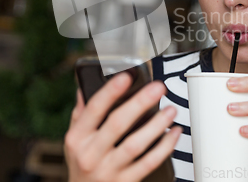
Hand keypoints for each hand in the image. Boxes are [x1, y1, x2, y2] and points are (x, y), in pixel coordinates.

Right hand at [64, 72, 182, 181]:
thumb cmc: (81, 163)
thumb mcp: (74, 140)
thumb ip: (81, 113)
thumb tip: (85, 86)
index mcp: (78, 137)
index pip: (94, 109)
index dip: (110, 91)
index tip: (126, 77)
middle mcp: (91, 153)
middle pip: (117, 124)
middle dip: (139, 103)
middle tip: (157, 88)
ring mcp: (109, 169)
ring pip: (135, 144)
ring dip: (156, 125)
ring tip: (170, 110)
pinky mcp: (126, 181)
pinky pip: (148, 163)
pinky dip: (164, 147)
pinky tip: (173, 133)